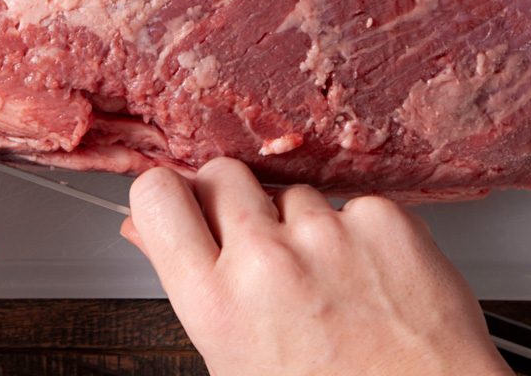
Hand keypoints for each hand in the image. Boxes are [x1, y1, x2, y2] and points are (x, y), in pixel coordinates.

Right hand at [121, 158, 507, 375]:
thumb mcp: (236, 364)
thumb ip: (196, 291)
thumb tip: (146, 234)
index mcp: (217, 304)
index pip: (157, 195)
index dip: (168, 195)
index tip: (181, 205)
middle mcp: (266, 260)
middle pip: (222, 174)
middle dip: (233, 201)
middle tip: (257, 244)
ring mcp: (328, 234)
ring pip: (292, 193)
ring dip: (302, 225)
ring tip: (330, 284)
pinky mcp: (384, 220)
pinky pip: (353, 205)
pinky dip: (360, 234)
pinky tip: (371, 280)